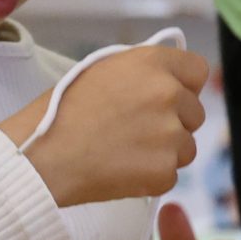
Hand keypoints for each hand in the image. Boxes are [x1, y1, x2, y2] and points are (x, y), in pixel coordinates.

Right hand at [0, 45, 207, 207]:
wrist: (42, 155)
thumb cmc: (61, 110)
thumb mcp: (103, 69)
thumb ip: (142, 70)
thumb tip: (168, 79)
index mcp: (153, 63)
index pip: (198, 70)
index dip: (184, 85)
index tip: (171, 97)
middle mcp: (169, 94)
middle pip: (195, 112)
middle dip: (174, 121)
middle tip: (137, 129)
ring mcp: (170, 135)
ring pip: (186, 146)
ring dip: (165, 151)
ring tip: (126, 150)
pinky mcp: (164, 172)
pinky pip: (170, 174)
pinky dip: (151, 175)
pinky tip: (122, 168)